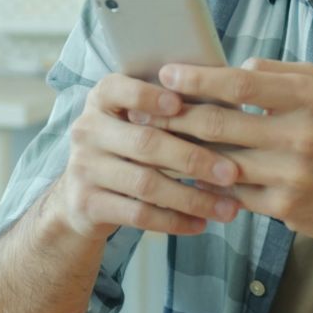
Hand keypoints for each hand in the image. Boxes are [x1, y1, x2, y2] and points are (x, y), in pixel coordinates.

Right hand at [54, 73, 243, 242]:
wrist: (81, 198)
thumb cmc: (128, 150)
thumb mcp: (134, 123)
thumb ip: (167, 112)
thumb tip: (230, 111)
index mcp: (101, 100)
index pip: (117, 89)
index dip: (147, 96)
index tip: (180, 104)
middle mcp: (87, 131)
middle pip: (145, 143)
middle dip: (193, 159)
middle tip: (231, 173)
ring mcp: (83, 169)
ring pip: (146, 184)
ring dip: (192, 197)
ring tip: (227, 208)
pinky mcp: (87, 204)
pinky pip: (138, 215)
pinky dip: (174, 221)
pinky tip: (200, 224)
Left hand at [140, 59, 312, 247]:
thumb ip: (274, 72)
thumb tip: (228, 68)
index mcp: (306, 97)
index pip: (238, 82)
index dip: (196, 78)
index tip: (166, 74)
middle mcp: (299, 134)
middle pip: (218, 124)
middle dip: (173, 117)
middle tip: (143, 112)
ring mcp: (291, 174)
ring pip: (218, 163)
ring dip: (180, 154)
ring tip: (153, 144)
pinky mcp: (285, 207)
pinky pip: (232, 194)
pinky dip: (205, 185)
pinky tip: (184, 178)